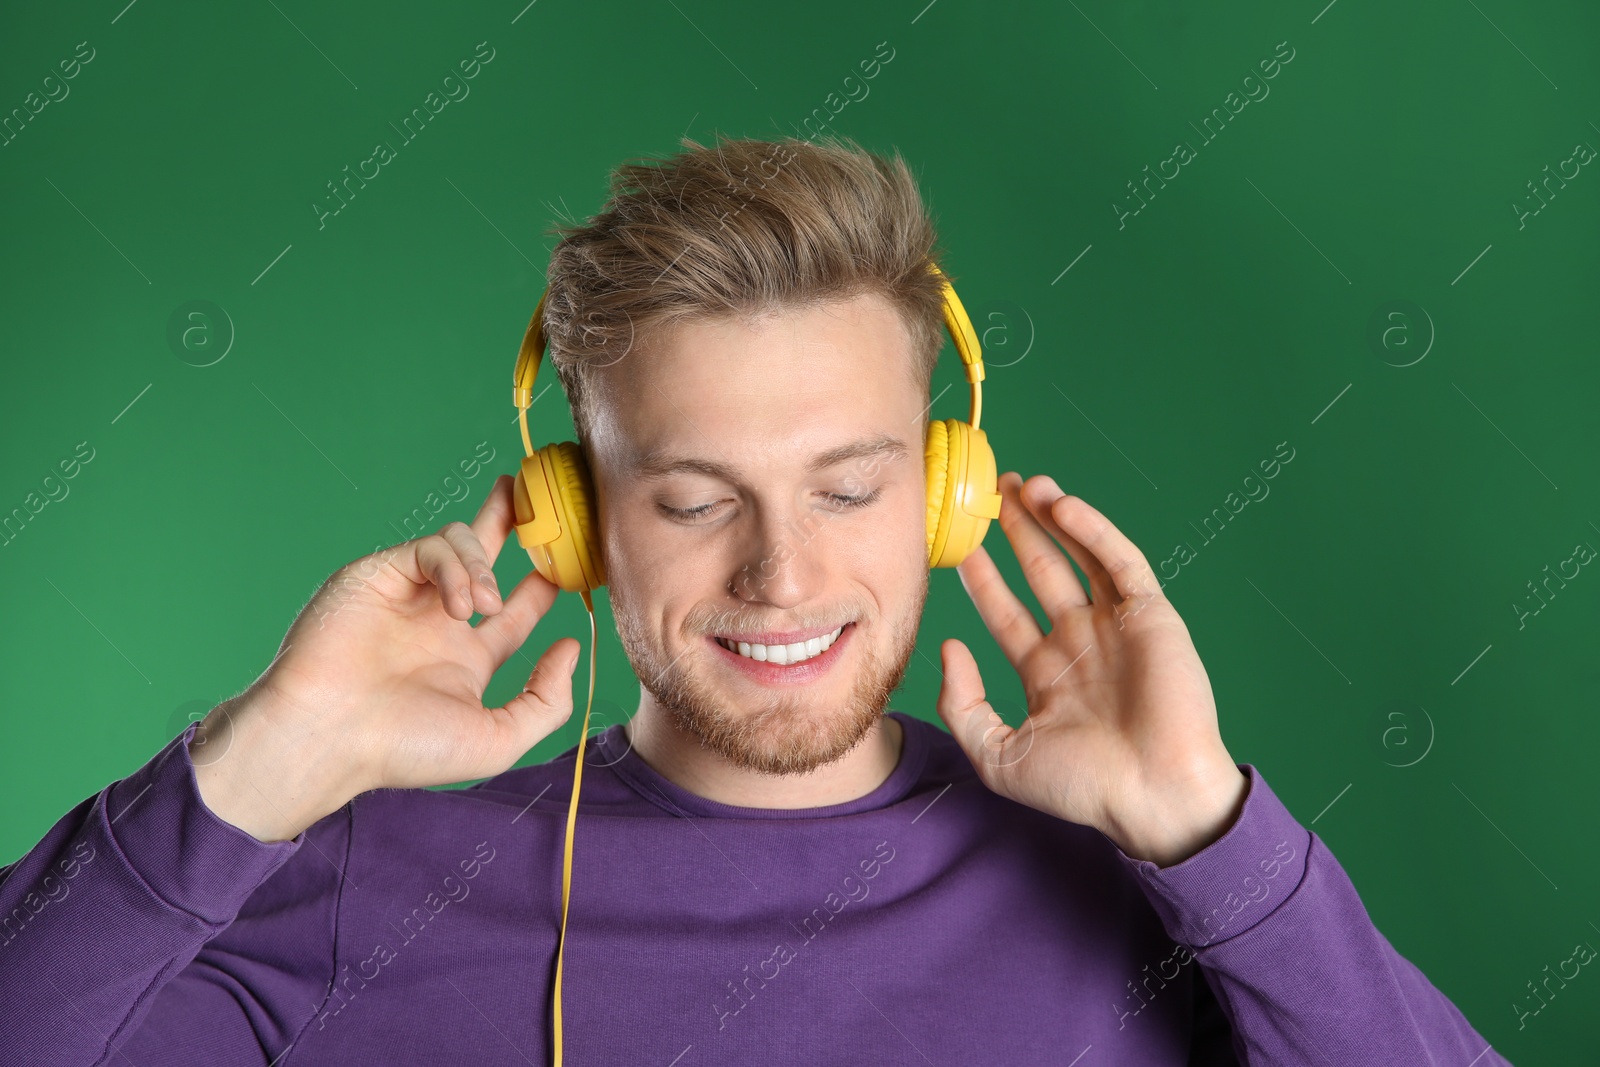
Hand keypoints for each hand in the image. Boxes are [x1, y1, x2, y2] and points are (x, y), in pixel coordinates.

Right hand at [191, 474, 580, 841]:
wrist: (328, 736)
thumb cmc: (404, 749)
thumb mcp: (497, 739)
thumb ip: (546, 699)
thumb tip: (572, 646)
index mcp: (467, 660)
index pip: (518, 610)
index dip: (548, 587)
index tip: (578, 572)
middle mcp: (439, 622)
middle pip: (489, 555)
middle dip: (519, 526)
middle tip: (548, 502)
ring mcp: (409, 595)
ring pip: (461, 544)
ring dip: (486, 566)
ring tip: (484, 605)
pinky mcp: (379, 573)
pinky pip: (430, 547)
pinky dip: (455, 566)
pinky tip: (459, 604)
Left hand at [934, 471, 1247, 866]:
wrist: (1153, 795)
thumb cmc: (1082, 787)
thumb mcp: (999, 755)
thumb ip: (963, 705)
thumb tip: (949, 647)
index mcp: (1048, 675)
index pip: (1005, 614)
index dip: (983, 579)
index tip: (958, 547)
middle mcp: (1081, 645)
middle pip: (1042, 574)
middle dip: (1015, 534)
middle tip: (989, 495)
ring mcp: (1117, 628)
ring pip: (1080, 558)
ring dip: (1052, 520)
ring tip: (1021, 483)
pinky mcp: (1151, 616)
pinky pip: (1119, 562)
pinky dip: (1092, 530)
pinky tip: (1062, 505)